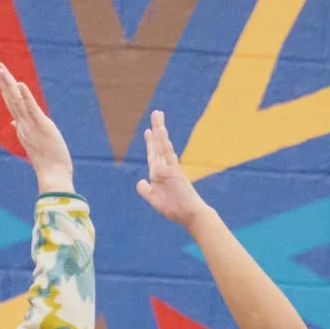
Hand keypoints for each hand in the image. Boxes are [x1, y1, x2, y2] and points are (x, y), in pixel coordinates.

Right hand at [0, 62, 69, 194]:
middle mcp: (23, 125)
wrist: (53, 176)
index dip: (4, 89)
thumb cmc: (47, 162)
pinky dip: (26, 96)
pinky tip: (20, 84)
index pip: (12, 104)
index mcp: (22, 127)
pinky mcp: (42, 126)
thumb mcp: (33, 143)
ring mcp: (31, 125)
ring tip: (1, 70)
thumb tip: (13, 122)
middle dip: (4, 81)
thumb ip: (24, 130)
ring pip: (17, 101)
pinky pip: (32, 109)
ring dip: (10, 84)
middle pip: (11, 99)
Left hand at [135, 111, 208, 229]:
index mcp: (158, 175)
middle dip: (156, 129)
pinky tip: (161, 132)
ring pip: (163, 146)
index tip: (147, 131)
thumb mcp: (154, 200)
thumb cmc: (174, 209)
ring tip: (157, 115)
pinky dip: (165, 143)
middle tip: (156, 113)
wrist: (189, 215)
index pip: (153, 155)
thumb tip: (140, 181)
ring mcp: (170, 168)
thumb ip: (146, 191)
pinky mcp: (175, 171)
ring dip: (160, 130)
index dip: (150, 143)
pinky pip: (169, 155)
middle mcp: (164, 168)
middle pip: (158, 145)